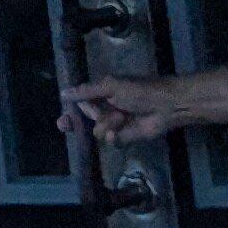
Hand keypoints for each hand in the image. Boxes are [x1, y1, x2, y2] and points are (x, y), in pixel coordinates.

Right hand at [59, 76, 178, 149]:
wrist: (166, 105)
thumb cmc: (139, 90)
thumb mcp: (111, 86)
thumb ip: (87, 91)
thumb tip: (63, 93)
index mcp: (102, 94)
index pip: (80, 104)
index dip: (70, 112)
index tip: (61, 121)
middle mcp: (106, 109)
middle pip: (84, 120)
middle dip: (77, 123)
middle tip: (66, 126)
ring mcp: (116, 125)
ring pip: (98, 131)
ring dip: (105, 125)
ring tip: (119, 118)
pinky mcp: (126, 138)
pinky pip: (111, 141)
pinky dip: (113, 137)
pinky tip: (118, 132)